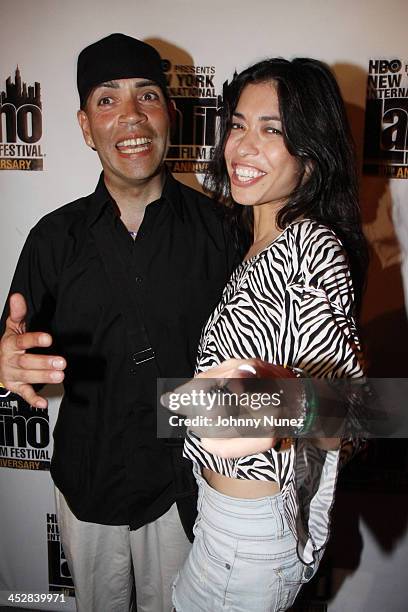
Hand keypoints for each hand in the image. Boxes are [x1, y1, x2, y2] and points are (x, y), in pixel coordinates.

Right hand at [0, 293, 65, 407]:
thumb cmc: (10, 345)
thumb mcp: (12, 328)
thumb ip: (17, 313)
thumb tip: (17, 296)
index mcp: (9, 345)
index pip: (22, 342)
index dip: (35, 340)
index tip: (48, 339)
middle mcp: (9, 361)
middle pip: (26, 362)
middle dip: (44, 363)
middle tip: (62, 362)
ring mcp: (13, 375)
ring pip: (28, 377)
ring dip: (43, 377)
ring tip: (60, 376)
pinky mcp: (16, 387)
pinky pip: (24, 394)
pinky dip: (33, 399)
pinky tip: (43, 403)